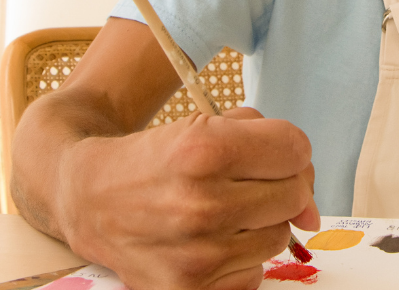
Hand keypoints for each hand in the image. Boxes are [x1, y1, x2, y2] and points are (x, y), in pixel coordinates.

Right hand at [55, 107, 318, 289]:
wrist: (88, 197)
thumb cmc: (155, 159)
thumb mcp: (206, 123)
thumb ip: (270, 143)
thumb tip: (310, 209)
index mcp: (203, 148)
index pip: (295, 150)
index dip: (288, 149)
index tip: (271, 153)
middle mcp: (199, 203)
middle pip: (293, 196)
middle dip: (278, 184)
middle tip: (245, 182)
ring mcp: (194, 253)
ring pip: (277, 238)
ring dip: (258, 223)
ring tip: (220, 211)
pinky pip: (253, 274)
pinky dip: (239, 258)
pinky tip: (208, 241)